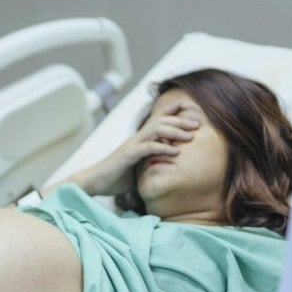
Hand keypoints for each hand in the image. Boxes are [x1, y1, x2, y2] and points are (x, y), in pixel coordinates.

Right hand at [77, 100, 199, 195]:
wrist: (93, 183)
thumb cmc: (114, 179)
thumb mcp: (137, 170)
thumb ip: (149, 166)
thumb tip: (164, 172)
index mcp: (138, 140)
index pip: (156, 120)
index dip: (170, 112)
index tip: (186, 108)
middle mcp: (135, 139)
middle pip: (160, 121)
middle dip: (180, 120)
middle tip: (197, 123)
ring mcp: (131, 145)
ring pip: (156, 130)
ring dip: (175, 131)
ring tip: (191, 136)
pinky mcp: (127, 155)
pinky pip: (148, 147)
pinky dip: (163, 148)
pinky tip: (176, 151)